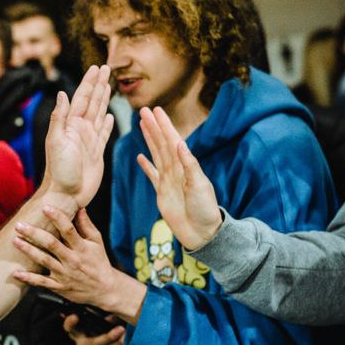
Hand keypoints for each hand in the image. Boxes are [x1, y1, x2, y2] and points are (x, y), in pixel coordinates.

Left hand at [12, 208, 143, 321]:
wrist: (105, 290)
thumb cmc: (99, 261)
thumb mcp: (97, 242)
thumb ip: (86, 225)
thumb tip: (79, 206)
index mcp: (82, 248)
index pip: (69, 230)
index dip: (57, 218)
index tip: (45, 207)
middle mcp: (72, 260)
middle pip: (51, 244)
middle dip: (34, 234)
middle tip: (20, 225)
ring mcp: (65, 274)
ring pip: (44, 261)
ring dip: (28, 250)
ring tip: (15, 240)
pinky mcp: (59, 286)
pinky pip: (42, 282)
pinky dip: (28, 278)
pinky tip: (16, 273)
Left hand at [43, 65, 114, 208]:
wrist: (66, 195)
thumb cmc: (59, 171)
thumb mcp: (56, 141)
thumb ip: (59, 118)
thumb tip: (63, 93)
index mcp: (71, 124)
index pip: (82, 98)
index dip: (90, 82)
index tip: (96, 68)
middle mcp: (80, 129)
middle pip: (92, 101)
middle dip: (99, 84)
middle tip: (106, 68)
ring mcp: (89, 140)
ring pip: (99, 114)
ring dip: (104, 99)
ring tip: (108, 85)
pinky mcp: (97, 152)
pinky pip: (104, 133)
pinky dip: (107, 124)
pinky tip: (111, 117)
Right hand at [63, 314, 126, 344]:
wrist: (118, 334)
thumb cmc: (107, 321)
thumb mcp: (104, 314)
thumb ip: (104, 314)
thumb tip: (112, 318)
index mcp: (78, 330)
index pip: (68, 327)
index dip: (70, 323)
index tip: (75, 316)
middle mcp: (83, 344)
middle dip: (106, 338)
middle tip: (120, 329)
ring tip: (128, 337)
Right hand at [136, 106, 222, 250]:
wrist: (202, 234)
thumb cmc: (205, 210)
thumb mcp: (200, 186)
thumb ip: (189, 165)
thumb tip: (179, 143)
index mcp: (185, 166)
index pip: (172, 141)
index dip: (164, 125)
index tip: (156, 111)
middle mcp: (176, 170)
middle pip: (162, 144)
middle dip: (153, 127)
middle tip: (144, 111)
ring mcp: (168, 181)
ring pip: (156, 155)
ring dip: (149, 140)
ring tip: (142, 126)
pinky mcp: (161, 193)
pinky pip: (152, 175)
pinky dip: (146, 166)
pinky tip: (140, 157)